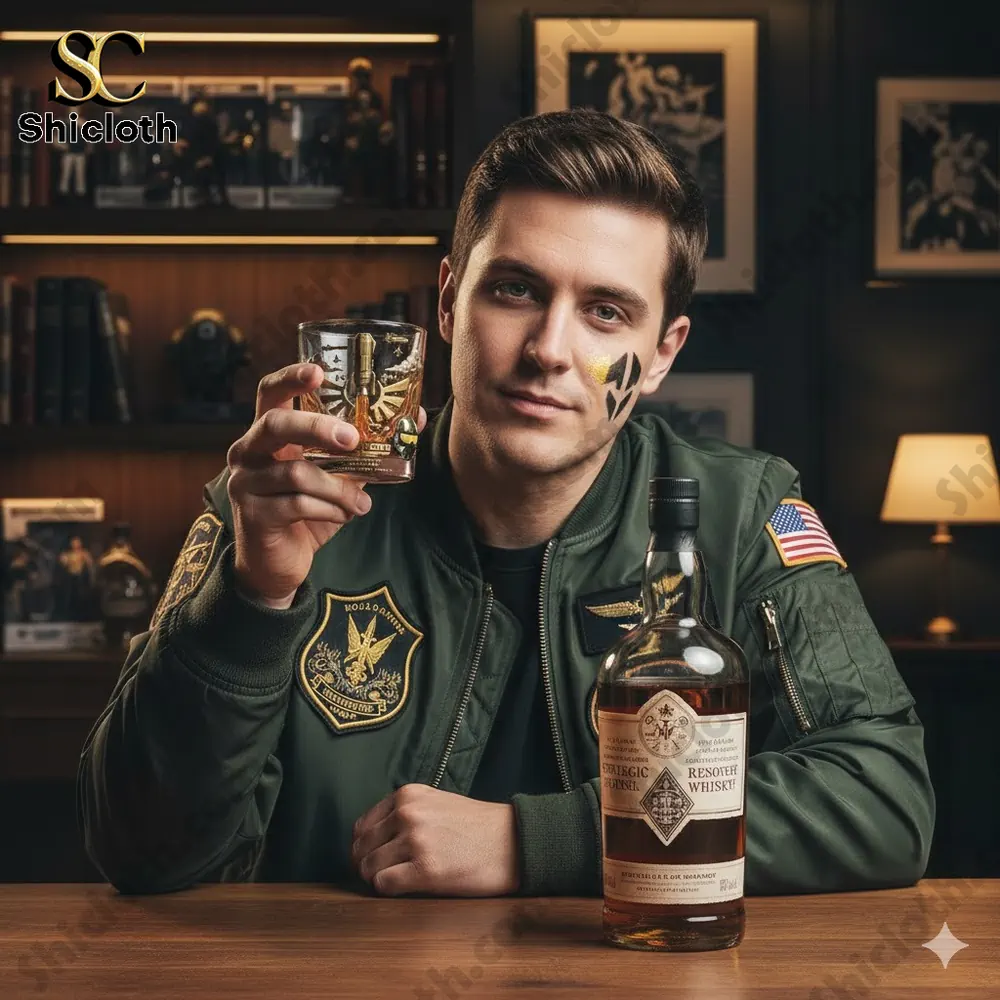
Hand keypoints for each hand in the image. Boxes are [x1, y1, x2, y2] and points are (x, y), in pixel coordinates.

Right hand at [227, 363, 426, 607]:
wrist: (277, 563)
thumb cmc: (307, 511)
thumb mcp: (338, 476)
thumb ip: (365, 450)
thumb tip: (415, 420)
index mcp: (268, 433)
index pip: (270, 392)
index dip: (291, 377)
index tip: (319, 371)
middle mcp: (249, 450)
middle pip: (276, 423)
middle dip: (317, 427)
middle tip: (352, 439)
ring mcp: (245, 482)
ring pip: (296, 473)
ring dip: (338, 488)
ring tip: (361, 503)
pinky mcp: (253, 514)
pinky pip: (297, 504)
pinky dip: (330, 510)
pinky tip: (344, 517)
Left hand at [351, 784, 519, 896]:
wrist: (514, 841)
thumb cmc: (478, 827)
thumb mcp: (436, 803)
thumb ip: (405, 813)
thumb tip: (371, 840)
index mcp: (408, 795)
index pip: (363, 825)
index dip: (363, 847)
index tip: (372, 859)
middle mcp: (408, 813)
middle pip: (361, 847)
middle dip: (365, 865)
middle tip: (380, 876)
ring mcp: (416, 840)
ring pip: (368, 868)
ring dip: (377, 879)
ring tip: (397, 881)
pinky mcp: (425, 870)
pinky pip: (384, 884)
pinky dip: (389, 890)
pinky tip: (407, 887)